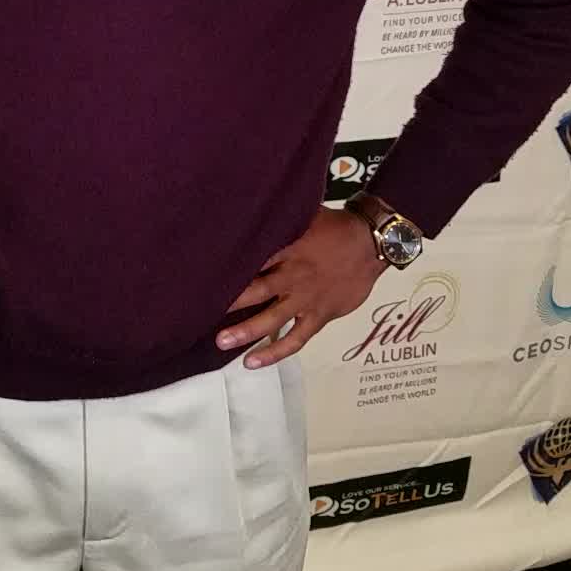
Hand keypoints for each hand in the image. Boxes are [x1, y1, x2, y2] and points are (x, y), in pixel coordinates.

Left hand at [215, 204, 386, 368]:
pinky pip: (296, 339)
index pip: (252, 259)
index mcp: (287, 248)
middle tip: (199, 311)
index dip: (228, 267)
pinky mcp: (319, 316)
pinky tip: (252, 361)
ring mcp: (306, 299)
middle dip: (229, 302)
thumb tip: (247, 209)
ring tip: (220, 342)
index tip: (201, 275)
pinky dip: (275, 352)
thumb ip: (278, 219)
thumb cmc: (334, 226)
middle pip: (256, 291)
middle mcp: (293, 276)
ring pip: (272, 319)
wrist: (371, 243)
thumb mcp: (304, 214)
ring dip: (246, 331)